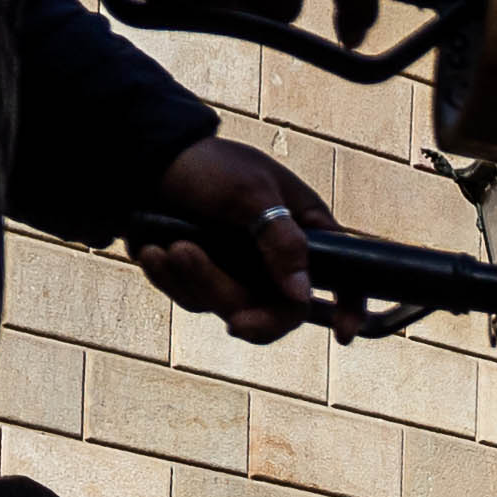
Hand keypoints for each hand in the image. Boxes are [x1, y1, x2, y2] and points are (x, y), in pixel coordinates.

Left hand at [132, 133, 334, 345]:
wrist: (147, 161)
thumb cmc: (209, 166)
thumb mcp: (249, 193)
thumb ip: (281, 242)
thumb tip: (303, 295)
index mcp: (304, 229)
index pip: (342, 275)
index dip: (350, 307)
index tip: (343, 335)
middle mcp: (276, 258)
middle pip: (278, 311)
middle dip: (245, 308)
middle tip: (232, 322)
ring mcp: (239, 273)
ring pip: (229, 308)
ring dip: (197, 281)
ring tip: (171, 247)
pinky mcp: (203, 279)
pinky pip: (193, 301)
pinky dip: (171, 279)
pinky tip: (153, 251)